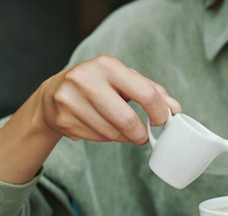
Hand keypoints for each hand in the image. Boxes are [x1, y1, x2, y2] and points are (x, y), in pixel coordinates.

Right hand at [38, 55, 181, 144]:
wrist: (52, 95)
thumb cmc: (98, 86)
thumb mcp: (123, 80)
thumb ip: (151, 91)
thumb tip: (174, 109)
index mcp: (107, 65)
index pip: (145, 94)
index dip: (159, 113)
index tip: (162, 122)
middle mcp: (85, 79)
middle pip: (127, 120)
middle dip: (140, 134)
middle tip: (143, 137)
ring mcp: (71, 100)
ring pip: (112, 133)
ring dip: (123, 137)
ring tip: (120, 129)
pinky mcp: (64, 120)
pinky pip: (97, 138)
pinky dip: (106, 138)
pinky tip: (100, 127)